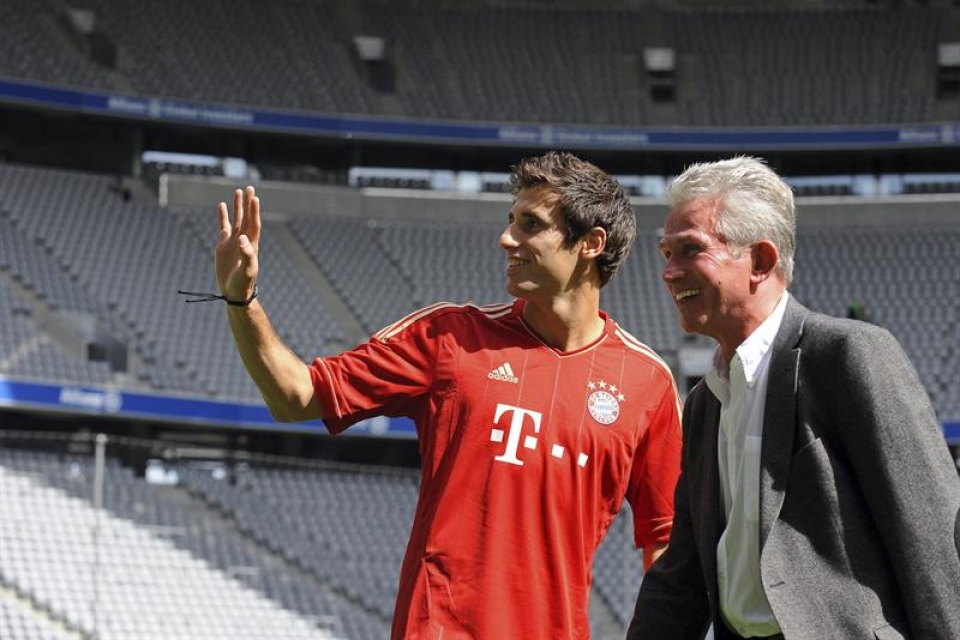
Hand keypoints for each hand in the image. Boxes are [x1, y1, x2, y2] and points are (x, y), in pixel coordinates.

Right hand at [216, 186, 260, 301]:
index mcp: (252, 244)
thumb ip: (247, 254)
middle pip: (247, 217)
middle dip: (248, 203)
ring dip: (238, 206)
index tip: (255, 198)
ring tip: (238, 191)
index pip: (254, 224)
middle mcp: (244, 240)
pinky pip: (223, 226)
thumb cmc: (244, 283)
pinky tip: (221, 205)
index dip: (254, 211)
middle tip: (250, 187)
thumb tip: (242, 238)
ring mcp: (234, 241)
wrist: (234, 292)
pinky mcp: (223, 245)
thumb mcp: (248, 270)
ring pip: (236, 219)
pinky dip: (223, 216)